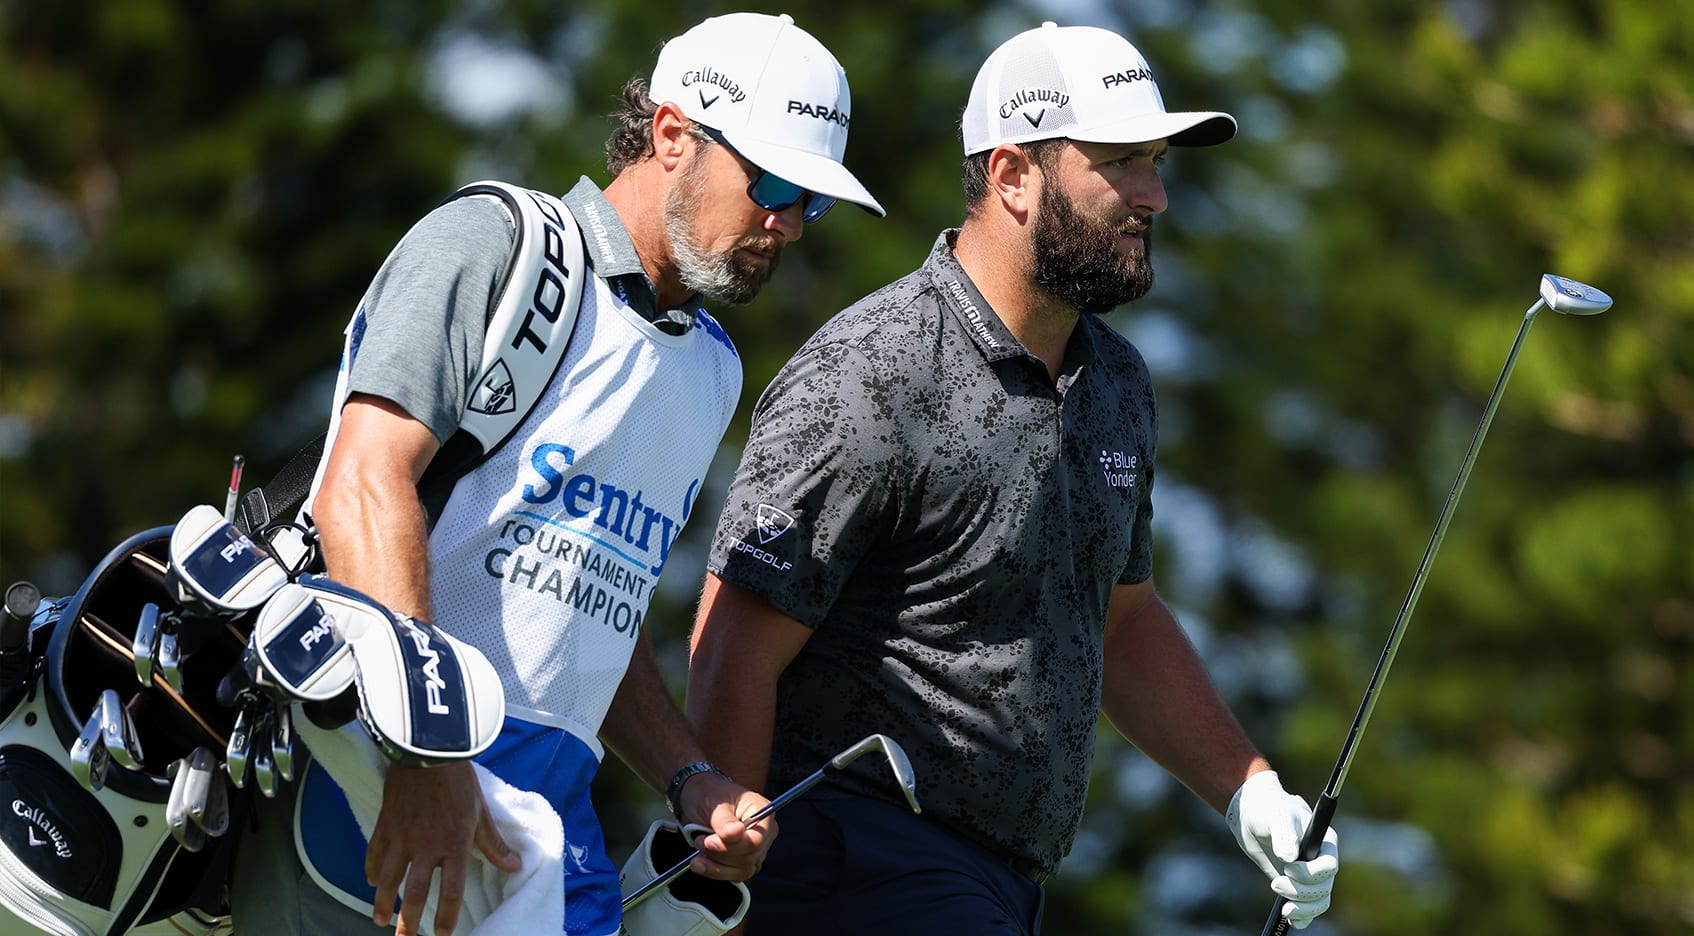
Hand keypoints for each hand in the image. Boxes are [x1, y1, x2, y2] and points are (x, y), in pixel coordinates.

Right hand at [365, 761, 521, 935]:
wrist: (428, 749)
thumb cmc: (459, 778)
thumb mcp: (480, 810)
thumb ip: (492, 842)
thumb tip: (513, 866)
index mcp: (454, 844)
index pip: (450, 890)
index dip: (447, 916)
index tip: (443, 935)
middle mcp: (426, 846)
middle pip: (414, 893)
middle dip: (408, 921)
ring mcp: (401, 837)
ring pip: (388, 879)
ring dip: (383, 903)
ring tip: (381, 921)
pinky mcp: (384, 825)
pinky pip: (375, 854)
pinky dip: (372, 870)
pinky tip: (371, 882)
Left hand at [676, 769, 775, 881]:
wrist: (697, 798)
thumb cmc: (709, 794)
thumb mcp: (715, 804)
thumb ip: (725, 821)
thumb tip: (736, 834)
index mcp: (763, 812)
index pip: (755, 841)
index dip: (732, 846)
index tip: (709, 841)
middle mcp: (763, 833)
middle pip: (748, 858)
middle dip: (720, 854)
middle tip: (699, 840)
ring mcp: (754, 848)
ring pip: (741, 870)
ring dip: (716, 865)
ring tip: (698, 849)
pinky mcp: (741, 860)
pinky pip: (733, 875)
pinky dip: (714, 871)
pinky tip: (700, 862)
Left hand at [1225, 770, 1338, 929]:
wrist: (1254, 817)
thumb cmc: (1269, 809)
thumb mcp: (1277, 815)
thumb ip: (1284, 834)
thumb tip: (1289, 858)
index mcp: (1324, 842)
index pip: (1329, 866)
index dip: (1312, 873)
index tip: (1289, 868)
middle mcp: (1320, 861)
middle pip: (1323, 888)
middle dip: (1301, 892)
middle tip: (1276, 884)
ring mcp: (1310, 875)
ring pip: (1318, 901)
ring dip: (1303, 909)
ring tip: (1284, 909)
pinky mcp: (1297, 885)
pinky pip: (1308, 908)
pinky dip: (1302, 917)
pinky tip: (1291, 920)